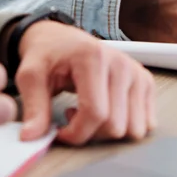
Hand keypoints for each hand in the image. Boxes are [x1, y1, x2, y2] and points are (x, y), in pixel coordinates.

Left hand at [14, 20, 155, 144]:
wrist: (60, 39)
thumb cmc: (46, 56)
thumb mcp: (30, 76)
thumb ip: (34, 107)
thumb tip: (31, 138)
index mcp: (93, 57)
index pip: (95, 113)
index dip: (76, 133)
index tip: (59, 130)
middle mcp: (121, 63)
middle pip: (116, 125)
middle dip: (90, 133)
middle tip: (72, 116)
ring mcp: (136, 72)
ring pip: (133, 128)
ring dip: (108, 131)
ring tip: (89, 112)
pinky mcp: (145, 81)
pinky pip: (146, 123)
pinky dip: (125, 125)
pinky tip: (106, 111)